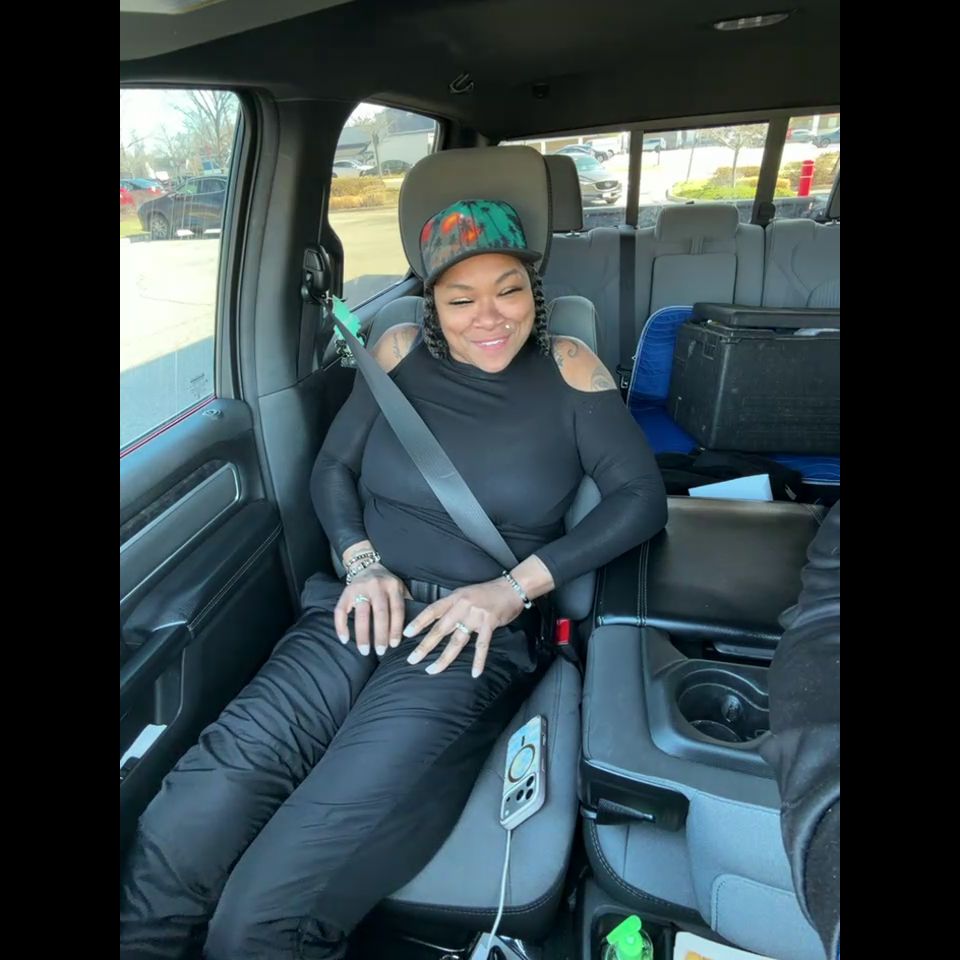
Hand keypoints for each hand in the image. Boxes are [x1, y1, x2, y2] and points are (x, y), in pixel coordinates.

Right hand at [335, 564, 411, 655]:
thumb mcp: (400, 587)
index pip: (397, 609)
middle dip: (381, 634)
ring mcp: (359, 589)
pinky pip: (341, 611)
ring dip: (362, 635)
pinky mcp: (346, 592)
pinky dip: (341, 626)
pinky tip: (345, 640)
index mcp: (392, 586)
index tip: (394, 645)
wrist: (366, 565)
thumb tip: (415, 626)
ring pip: (361, 614)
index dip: (396, 628)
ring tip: (365, 650)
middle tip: (381, 651)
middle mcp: (376, 586)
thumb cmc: (386, 582)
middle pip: (380, 613)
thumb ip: (407, 602)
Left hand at [402, 579, 525, 677]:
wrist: (512, 587)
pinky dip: (478, 660)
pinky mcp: (489, 623)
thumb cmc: (488, 592)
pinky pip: (482, 645)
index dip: (418, 623)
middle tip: (412, 659)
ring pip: (457, 640)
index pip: (432, 611)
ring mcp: (475, 615)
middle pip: (440, 629)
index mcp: (454, 598)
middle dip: (425, 645)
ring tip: (432, 670)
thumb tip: (438, 620)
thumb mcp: (465, 593)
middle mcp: (462, 606)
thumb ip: (453, 606)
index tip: (406, 635)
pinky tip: (475, 673)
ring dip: (444, 658)